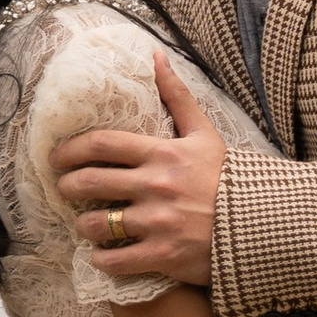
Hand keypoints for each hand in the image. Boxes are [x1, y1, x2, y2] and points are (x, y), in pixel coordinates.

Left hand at [49, 53, 225, 286]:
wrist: (260, 224)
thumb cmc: (227, 178)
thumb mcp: (204, 133)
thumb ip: (177, 95)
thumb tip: (154, 56)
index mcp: (162, 154)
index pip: (101, 144)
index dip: (70, 149)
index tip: (56, 156)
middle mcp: (155, 186)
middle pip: (91, 182)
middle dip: (67, 186)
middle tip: (63, 188)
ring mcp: (158, 222)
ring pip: (97, 223)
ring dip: (83, 224)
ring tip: (84, 223)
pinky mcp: (163, 255)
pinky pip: (116, 260)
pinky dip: (101, 259)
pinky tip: (100, 255)